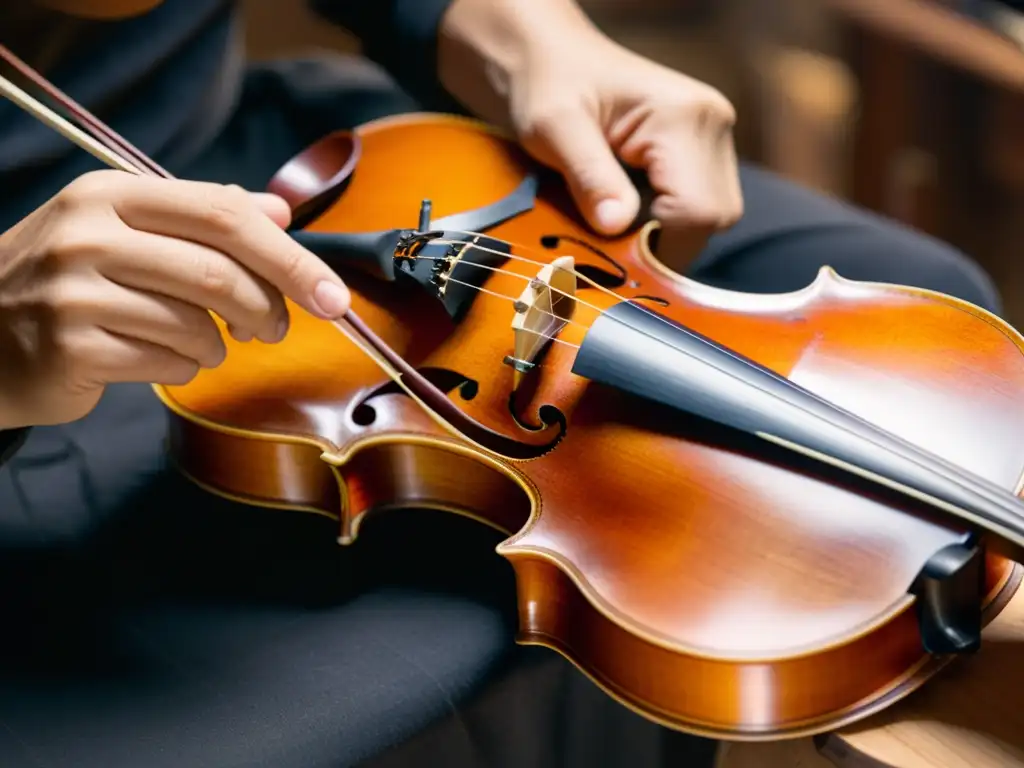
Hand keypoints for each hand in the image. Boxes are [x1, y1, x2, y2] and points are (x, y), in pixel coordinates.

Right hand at [0, 170, 350, 428]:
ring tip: (203, 342)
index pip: (224, 215)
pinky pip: (168, 362)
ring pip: (197, 324)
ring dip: (219, 344)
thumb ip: (204, 217)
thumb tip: (278, 211)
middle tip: (276, 329)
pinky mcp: (70, 346)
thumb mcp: (127, 230)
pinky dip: (184, 366)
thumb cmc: (72, 280)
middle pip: (219, 272)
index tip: (333, 295)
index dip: (290, 257)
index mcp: (111, 193)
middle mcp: (88, 233)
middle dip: (268, 308)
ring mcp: (73, 291)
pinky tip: (160, 358)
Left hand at [439, 0, 742, 267]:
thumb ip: (589, 175)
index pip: (697, 210)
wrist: (552, 59)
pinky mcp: (705, 148)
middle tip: (615, 245)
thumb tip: (617, 224)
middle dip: (665, 244)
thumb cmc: (547, 86)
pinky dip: (670, 221)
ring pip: (714, 216)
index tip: (614, 252)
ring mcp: (714, 135)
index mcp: (682, 116)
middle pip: (715, 218)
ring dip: (668, 234)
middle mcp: (713, 122)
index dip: (658, 244)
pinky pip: (703, 203)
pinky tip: (633, 213)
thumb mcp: (553, 128)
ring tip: (620, 225)